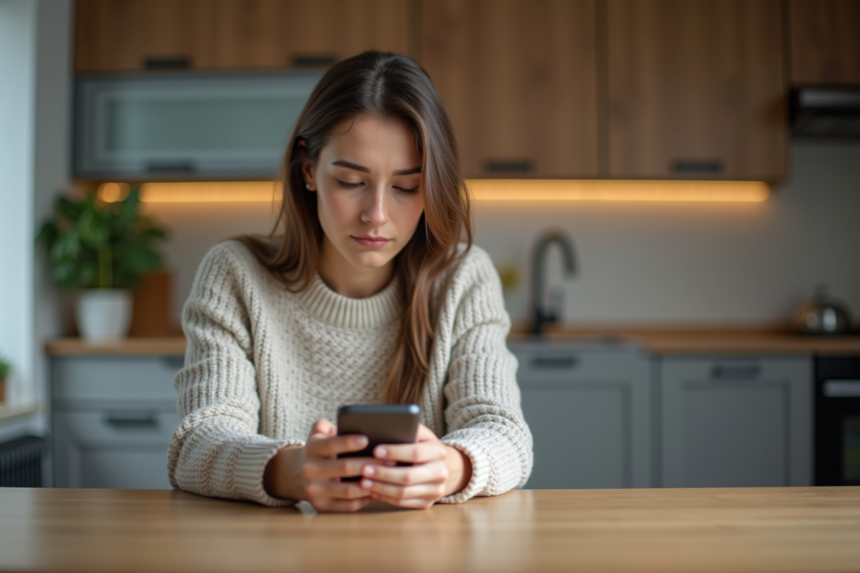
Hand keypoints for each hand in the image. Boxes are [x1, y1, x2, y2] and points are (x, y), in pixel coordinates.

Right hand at [263, 419, 391, 511]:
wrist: (298, 473)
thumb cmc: (320, 449)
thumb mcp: (318, 432)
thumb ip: (327, 424)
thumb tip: (346, 423)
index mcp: (312, 448)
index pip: (331, 444)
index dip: (349, 442)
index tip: (367, 439)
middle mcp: (310, 470)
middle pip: (345, 467)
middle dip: (370, 463)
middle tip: (391, 460)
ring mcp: (314, 490)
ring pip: (348, 490)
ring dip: (371, 484)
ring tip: (388, 476)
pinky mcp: (321, 506)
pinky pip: (348, 505)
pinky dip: (365, 499)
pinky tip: (377, 491)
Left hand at [357, 424, 471, 508]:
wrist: (445, 467)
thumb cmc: (424, 447)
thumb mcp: (422, 434)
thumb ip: (409, 428)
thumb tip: (385, 425)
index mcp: (438, 452)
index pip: (416, 453)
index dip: (395, 452)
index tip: (375, 450)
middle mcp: (440, 473)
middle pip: (408, 476)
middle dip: (383, 473)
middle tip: (364, 469)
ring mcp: (435, 491)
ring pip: (404, 492)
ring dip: (381, 488)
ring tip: (364, 482)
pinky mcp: (427, 503)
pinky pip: (403, 503)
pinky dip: (385, 498)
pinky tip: (372, 491)